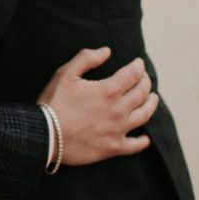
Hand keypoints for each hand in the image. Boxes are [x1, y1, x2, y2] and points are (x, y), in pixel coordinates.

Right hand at [37, 47, 157, 165]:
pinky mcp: (112, 148)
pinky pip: (134, 146)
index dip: (138, 66)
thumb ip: (87, 58)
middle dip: (146, 82)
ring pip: (144, 116)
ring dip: (151, 105)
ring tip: (153, 99)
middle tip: (144, 78)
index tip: (139, 63)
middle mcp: (118, 110)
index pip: (133, 74)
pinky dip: (143, 141)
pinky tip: (146, 138)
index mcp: (108, 90)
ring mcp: (117, 130)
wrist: (45, 136)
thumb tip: (107, 51)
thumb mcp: (66, 73)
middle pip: (142, 93)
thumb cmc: (54, 102)